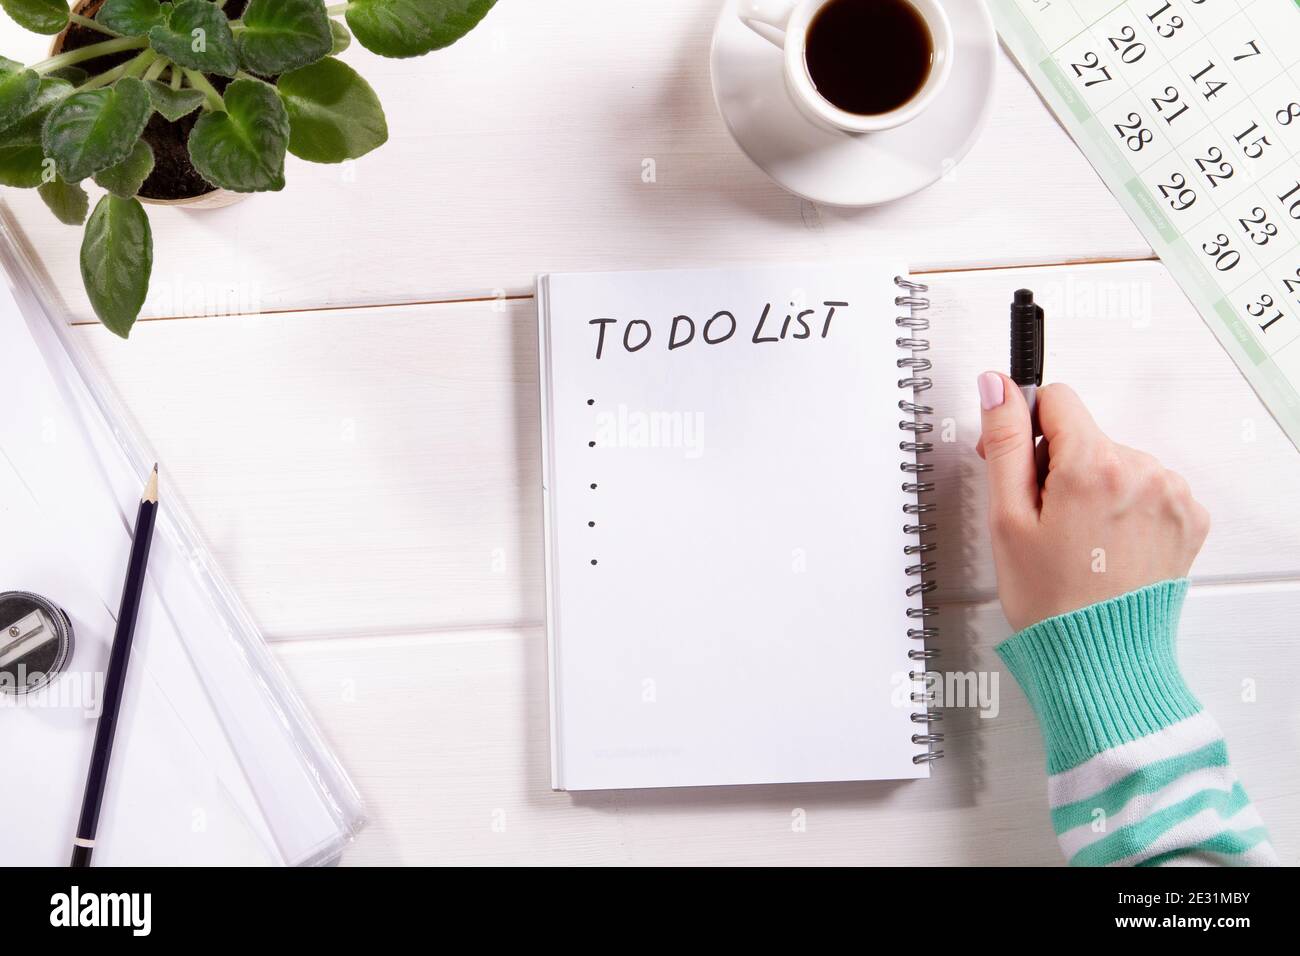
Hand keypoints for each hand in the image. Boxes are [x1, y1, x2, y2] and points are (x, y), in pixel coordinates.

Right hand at [975, 373, 1209, 631]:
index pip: (1056, 398)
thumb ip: (1006, 442)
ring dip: (1096, 487)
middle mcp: (1141, 470)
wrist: (1100, 657)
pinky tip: (1107, 544)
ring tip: (1078, 539)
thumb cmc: (1050, 599)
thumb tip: (997, 387)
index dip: (1028, 429)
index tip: (1024, 467)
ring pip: (1117, 461)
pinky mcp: (1190, 516)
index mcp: (1092, 464)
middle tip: (1045, 520)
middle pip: (1086, 434)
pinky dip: (1127, 507)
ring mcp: (1172, 493)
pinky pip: (1148, 487)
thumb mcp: (1007, 517)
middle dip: (1060, 464)